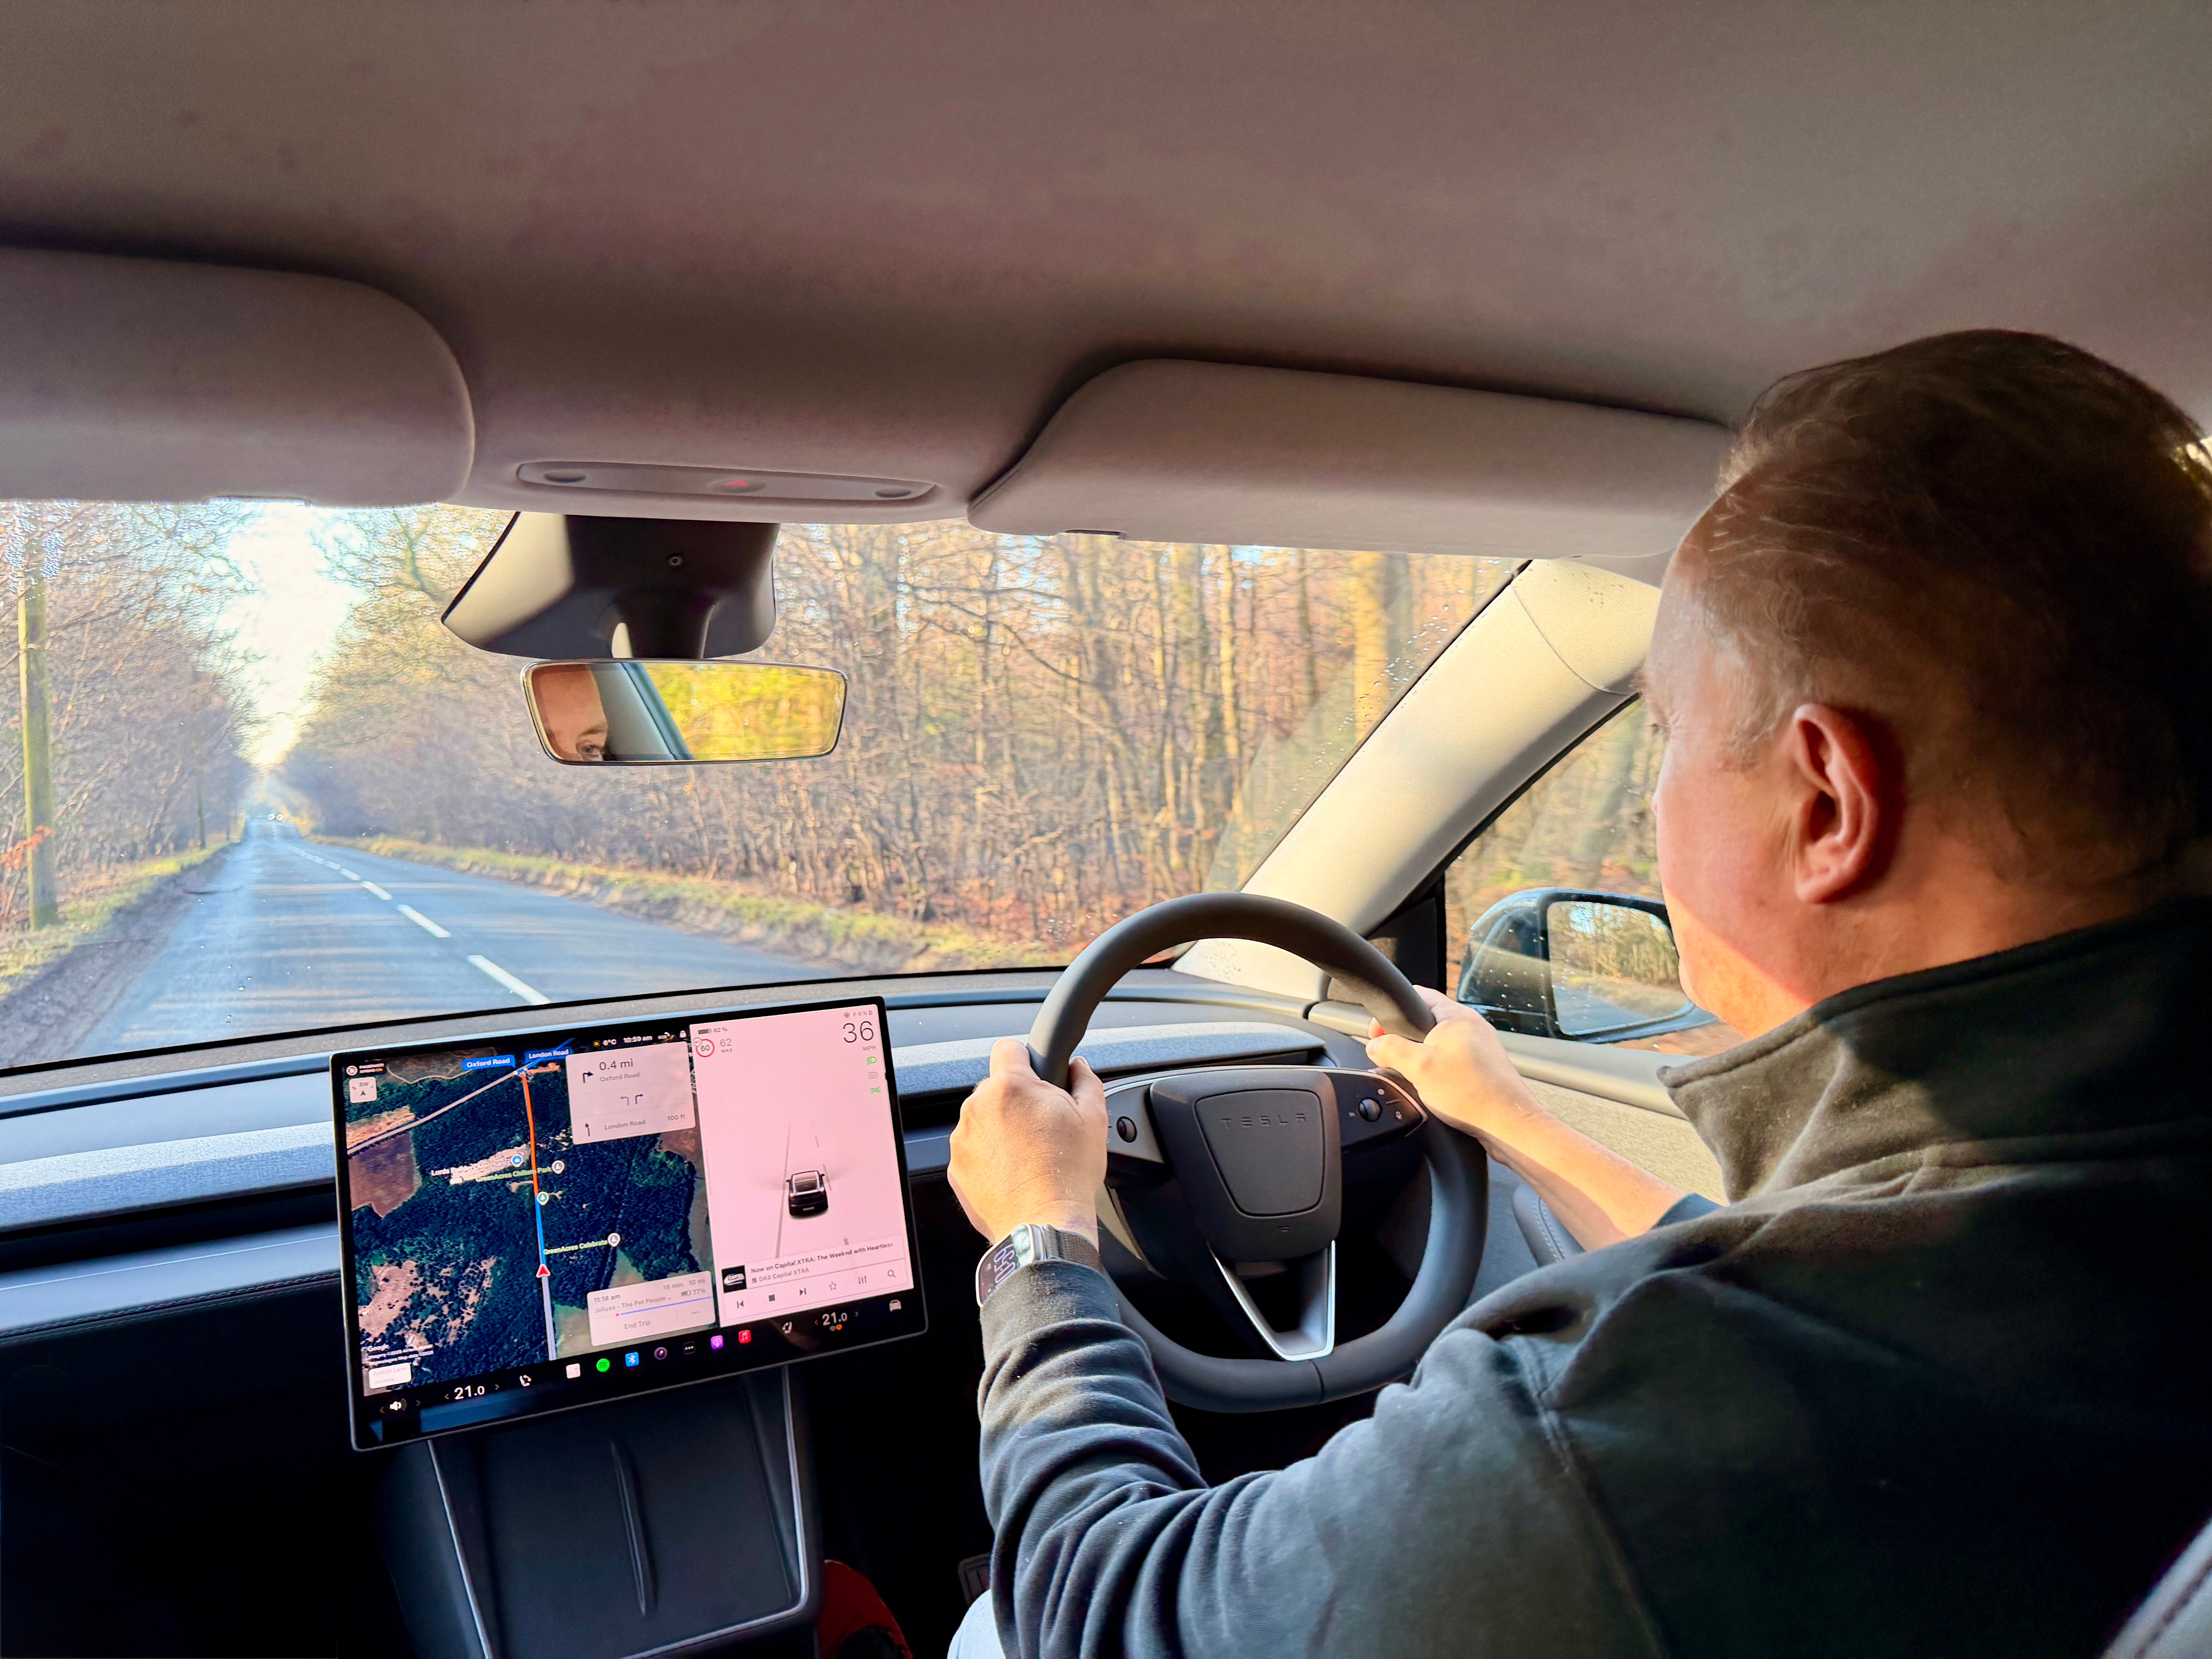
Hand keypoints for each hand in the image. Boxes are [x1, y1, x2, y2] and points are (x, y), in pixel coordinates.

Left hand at [948, 1039, 1106, 1246]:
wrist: (1044, 1227)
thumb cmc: (1068, 1174)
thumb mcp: (1093, 1118)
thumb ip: (1085, 1080)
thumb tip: (1077, 1066)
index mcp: (1009, 1087)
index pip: (1008, 1048)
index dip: (1026, 1059)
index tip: (1036, 1077)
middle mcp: (977, 1108)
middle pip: (996, 1088)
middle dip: (1016, 1100)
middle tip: (1042, 1126)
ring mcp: (962, 1140)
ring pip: (983, 1120)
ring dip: (1001, 1129)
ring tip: (1029, 1155)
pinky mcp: (956, 1168)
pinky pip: (973, 1151)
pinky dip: (989, 1158)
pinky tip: (1013, 1174)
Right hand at [1365, 987, 1689, 1247]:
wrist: (1521, 1136)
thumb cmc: (1483, 1102)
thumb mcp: (1423, 1068)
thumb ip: (1395, 1050)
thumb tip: (1376, 1040)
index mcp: (1460, 1017)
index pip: (1419, 996)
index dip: (1395, 1004)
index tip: (1376, 1016)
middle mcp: (1478, 1033)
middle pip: (1433, 1024)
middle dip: (1409, 1036)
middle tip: (1386, 1051)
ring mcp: (1488, 1060)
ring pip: (1446, 1052)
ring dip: (1426, 1062)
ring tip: (1408, 1080)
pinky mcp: (1494, 1088)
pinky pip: (1457, 1074)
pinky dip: (1440, 1082)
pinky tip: (1434, 1100)